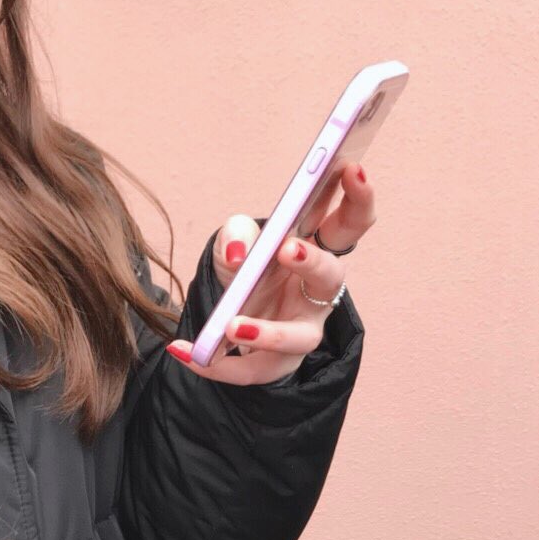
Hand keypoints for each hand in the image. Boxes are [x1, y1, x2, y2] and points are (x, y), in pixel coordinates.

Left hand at [167, 162, 375, 384]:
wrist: (229, 319)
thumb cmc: (246, 272)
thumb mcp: (234, 245)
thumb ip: (236, 235)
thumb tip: (239, 250)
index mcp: (315, 251)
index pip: (348, 224)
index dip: (357, 198)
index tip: (351, 169)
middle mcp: (316, 292)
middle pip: (330, 276)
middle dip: (313, 261)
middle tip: (287, 248)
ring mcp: (301, 331)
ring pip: (299, 337)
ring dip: (269, 332)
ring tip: (232, 326)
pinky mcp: (275, 364)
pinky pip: (250, 370)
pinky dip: (215, 363)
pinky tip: (182, 350)